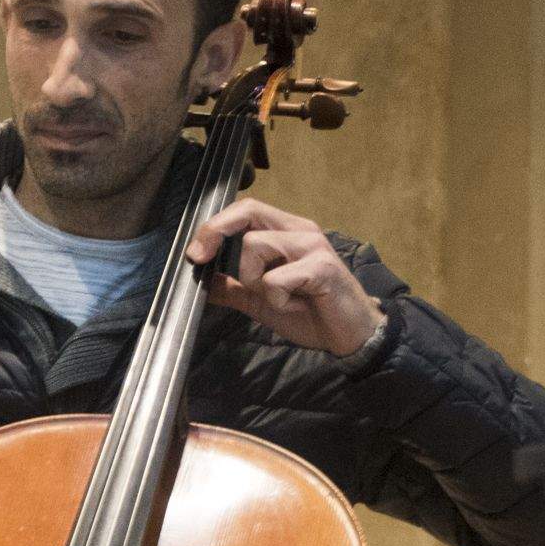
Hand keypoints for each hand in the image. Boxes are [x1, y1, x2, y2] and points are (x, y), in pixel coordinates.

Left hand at [185, 197, 382, 356]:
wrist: (349, 335)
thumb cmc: (309, 312)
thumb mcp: (260, 299)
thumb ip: (233, 287)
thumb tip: (202, 281)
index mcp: (285, 231)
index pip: (244, 210)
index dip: (214, 226)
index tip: (195, 254)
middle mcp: (299, 230)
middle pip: (248, 210)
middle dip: (216, 232)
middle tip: (201, 258)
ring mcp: (312, 246)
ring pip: (255, 245)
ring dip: (252, 278)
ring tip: (274, 297)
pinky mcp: (322, 268)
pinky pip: (276, 279)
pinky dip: (276, 299)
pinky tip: (295, 305)